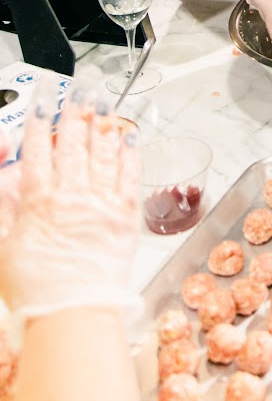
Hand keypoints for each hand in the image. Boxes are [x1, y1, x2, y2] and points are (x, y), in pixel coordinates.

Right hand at [0, 71, 139, 324]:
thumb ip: (3, 205)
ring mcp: (101, 203)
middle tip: (81, 85)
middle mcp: (71, 196)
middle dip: (76, 110)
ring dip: (103, 121)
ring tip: (104, 99)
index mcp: (38, 201)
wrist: (72, 314)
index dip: (41, 118)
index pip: (38, 149)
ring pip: (102, 152)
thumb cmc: (35, 287)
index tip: (45, 96)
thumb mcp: (2, 244)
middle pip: (73, 143)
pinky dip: (130, 152)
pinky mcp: (125, 217)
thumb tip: (7, 171)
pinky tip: (130, 134)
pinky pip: (129, 176)